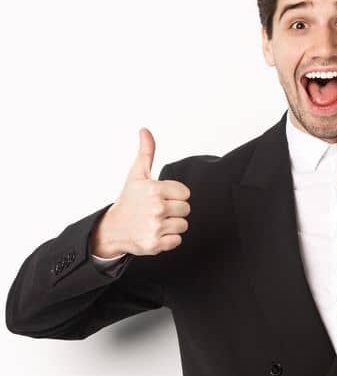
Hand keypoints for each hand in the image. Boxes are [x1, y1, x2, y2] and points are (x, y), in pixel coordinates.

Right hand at [91, 128, 190, 257]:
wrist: (112, 229)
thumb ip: (146, 153)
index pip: (185, 193)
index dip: (174, 196)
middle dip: (173, 210)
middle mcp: (155, 207)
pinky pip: (177, 241)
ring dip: (171, 225)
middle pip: (186, 209)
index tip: (159, 197)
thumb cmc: (129, 200)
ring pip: (183, 225)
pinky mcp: (155, 244)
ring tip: (154, 222)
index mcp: (153, 189)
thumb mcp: (137, 175)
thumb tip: (145, 130)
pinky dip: (168, 240)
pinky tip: (154, 234)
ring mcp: (155, 227)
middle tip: (155, 211)